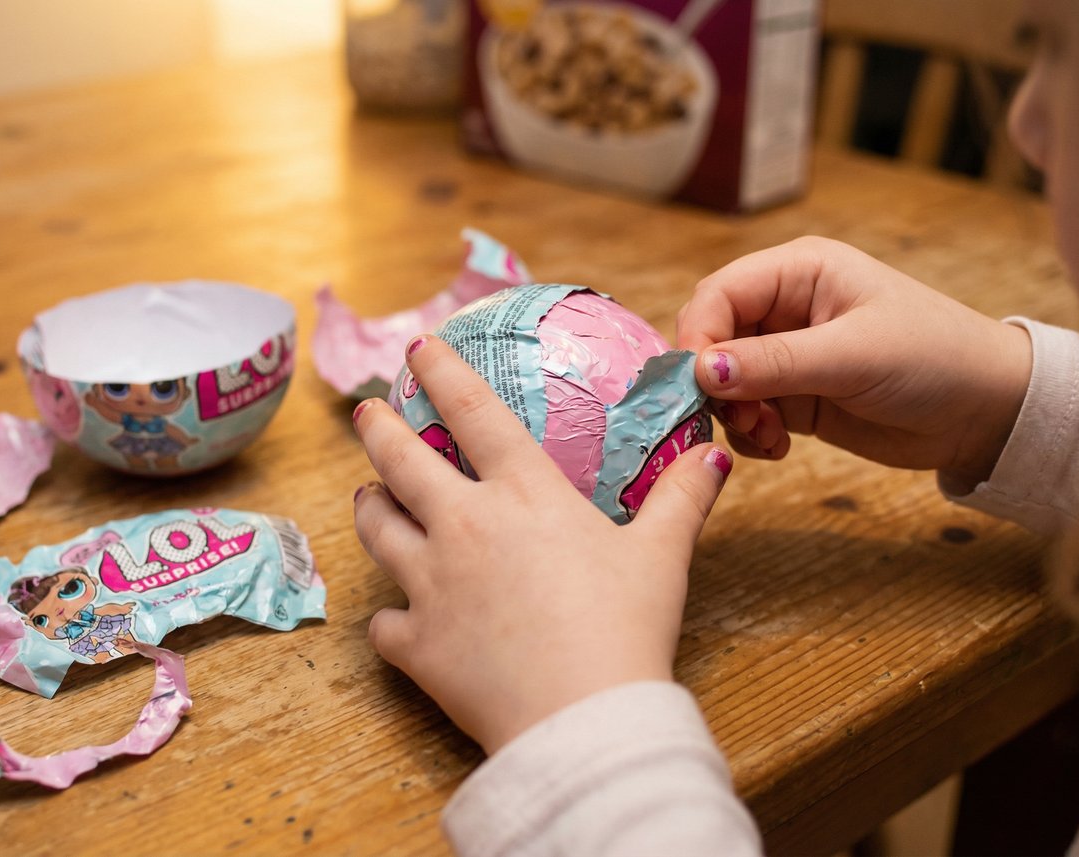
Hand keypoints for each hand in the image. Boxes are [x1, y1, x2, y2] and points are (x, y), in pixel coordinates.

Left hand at [353, 336, 732, 754]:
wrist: (582, 716)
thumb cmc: (625, 628)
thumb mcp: (663, 556)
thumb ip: (681, 498)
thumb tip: (712, 455)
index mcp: (523, 495)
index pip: (474, 413)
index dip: (443, 373)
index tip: (420, 347)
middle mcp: (464, 526)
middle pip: (401, 461)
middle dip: (378, 429)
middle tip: (366, 412)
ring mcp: (430, 583)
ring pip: (378, 530)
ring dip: (369, 507)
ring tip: (366, 496)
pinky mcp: (415, 643)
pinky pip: (385, 623)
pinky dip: (389, 619)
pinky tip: (395, 620)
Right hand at [676, 237, 1032, 483]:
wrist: (988, 412)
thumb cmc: (936, 358)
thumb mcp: (853, 356)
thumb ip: (773, 362)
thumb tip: (699, 370)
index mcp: (800, 271)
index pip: (719, 294)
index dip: (699, 336)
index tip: (697, 384)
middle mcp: (786, 307)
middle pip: (712, 337)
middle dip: (713, 382)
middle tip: (739, 417)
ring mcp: (788, 354)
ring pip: (722, 381)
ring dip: (733, 414)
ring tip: (769, 436)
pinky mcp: (795, 396)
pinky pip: (746, 412)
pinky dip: (750, 432)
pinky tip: (780, 446)